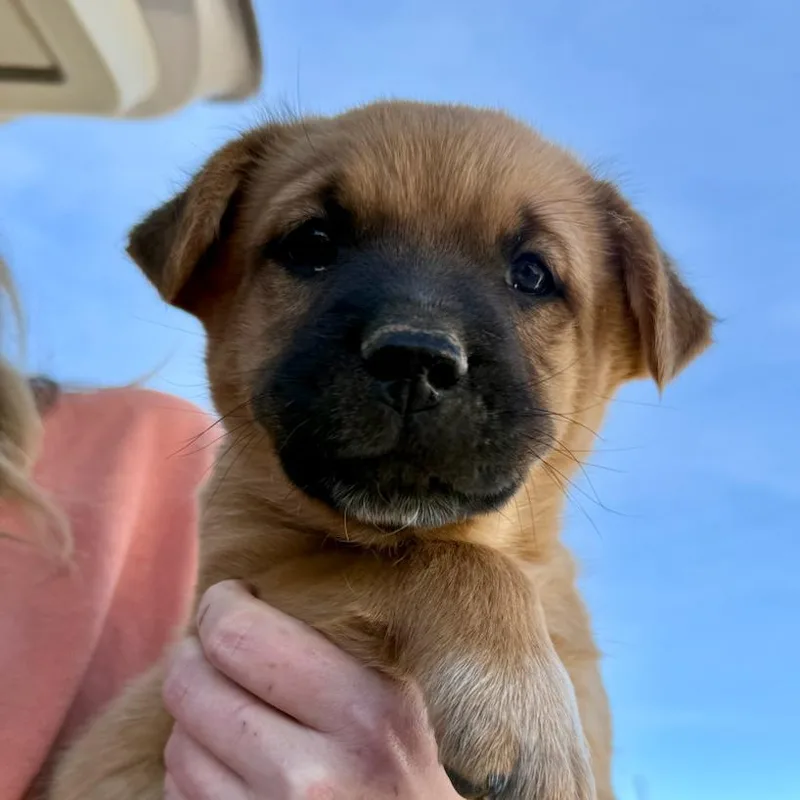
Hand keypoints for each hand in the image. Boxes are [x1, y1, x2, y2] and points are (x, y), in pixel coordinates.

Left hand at [162, 580, 461, 798]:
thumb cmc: (401, 773)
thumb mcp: (394, 700)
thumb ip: (332, 647)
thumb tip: (244, 598)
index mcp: (362, 711)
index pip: (240, 635)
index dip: (220, 606)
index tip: (230, 598)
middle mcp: (310, 774)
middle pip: (191, 685)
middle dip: (191, 654)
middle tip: (210, 646)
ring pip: (177, 742)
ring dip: (193, 718)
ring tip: (231, 711)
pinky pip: (178, 792)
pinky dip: (194, 768)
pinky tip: (231, 762)